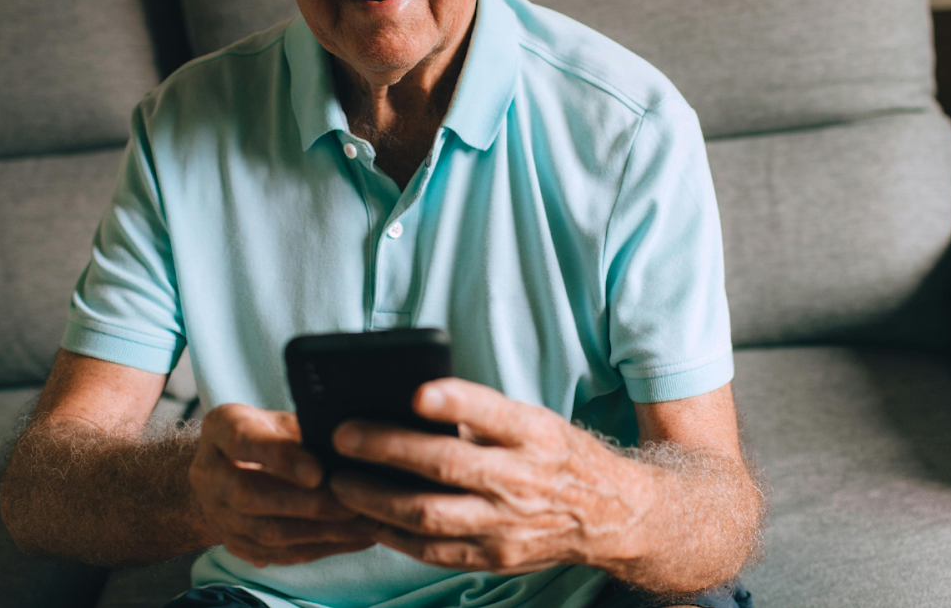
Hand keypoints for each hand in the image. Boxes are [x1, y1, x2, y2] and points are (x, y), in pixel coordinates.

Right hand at [190, 403, 378, 566]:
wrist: (224, 469)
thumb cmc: (266, 433)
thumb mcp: (277, 418)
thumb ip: (304, 429)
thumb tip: (351, 446)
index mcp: (219, 429)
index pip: (244, 441)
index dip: (280, 458)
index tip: (318, 472)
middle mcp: (208, 474)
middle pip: (250, 495)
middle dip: (307, 503)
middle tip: (354, 504)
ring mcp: (217, 514)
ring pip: (267, 532)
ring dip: (321, 532)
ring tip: (366, 525)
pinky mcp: (236, 543)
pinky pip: (279, 554)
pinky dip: (322, 548)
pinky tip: (357, 539)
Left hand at [327, 378, 651, 573]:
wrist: (610, 515)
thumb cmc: (558, 456)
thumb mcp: (534, 421)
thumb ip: (481, 416)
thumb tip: (409, 404)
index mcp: (534, 435)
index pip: (492, 413)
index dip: (454, 402)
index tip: (415, 392)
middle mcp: (523, 480)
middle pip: (447, 466)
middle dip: (386, 449)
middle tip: (342, 435)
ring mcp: (508, 525)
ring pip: (430, 516)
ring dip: (376, 499)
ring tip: (340, 481)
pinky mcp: (496, 557)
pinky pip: (433, 551)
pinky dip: (395, 534)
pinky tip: (368, 518)